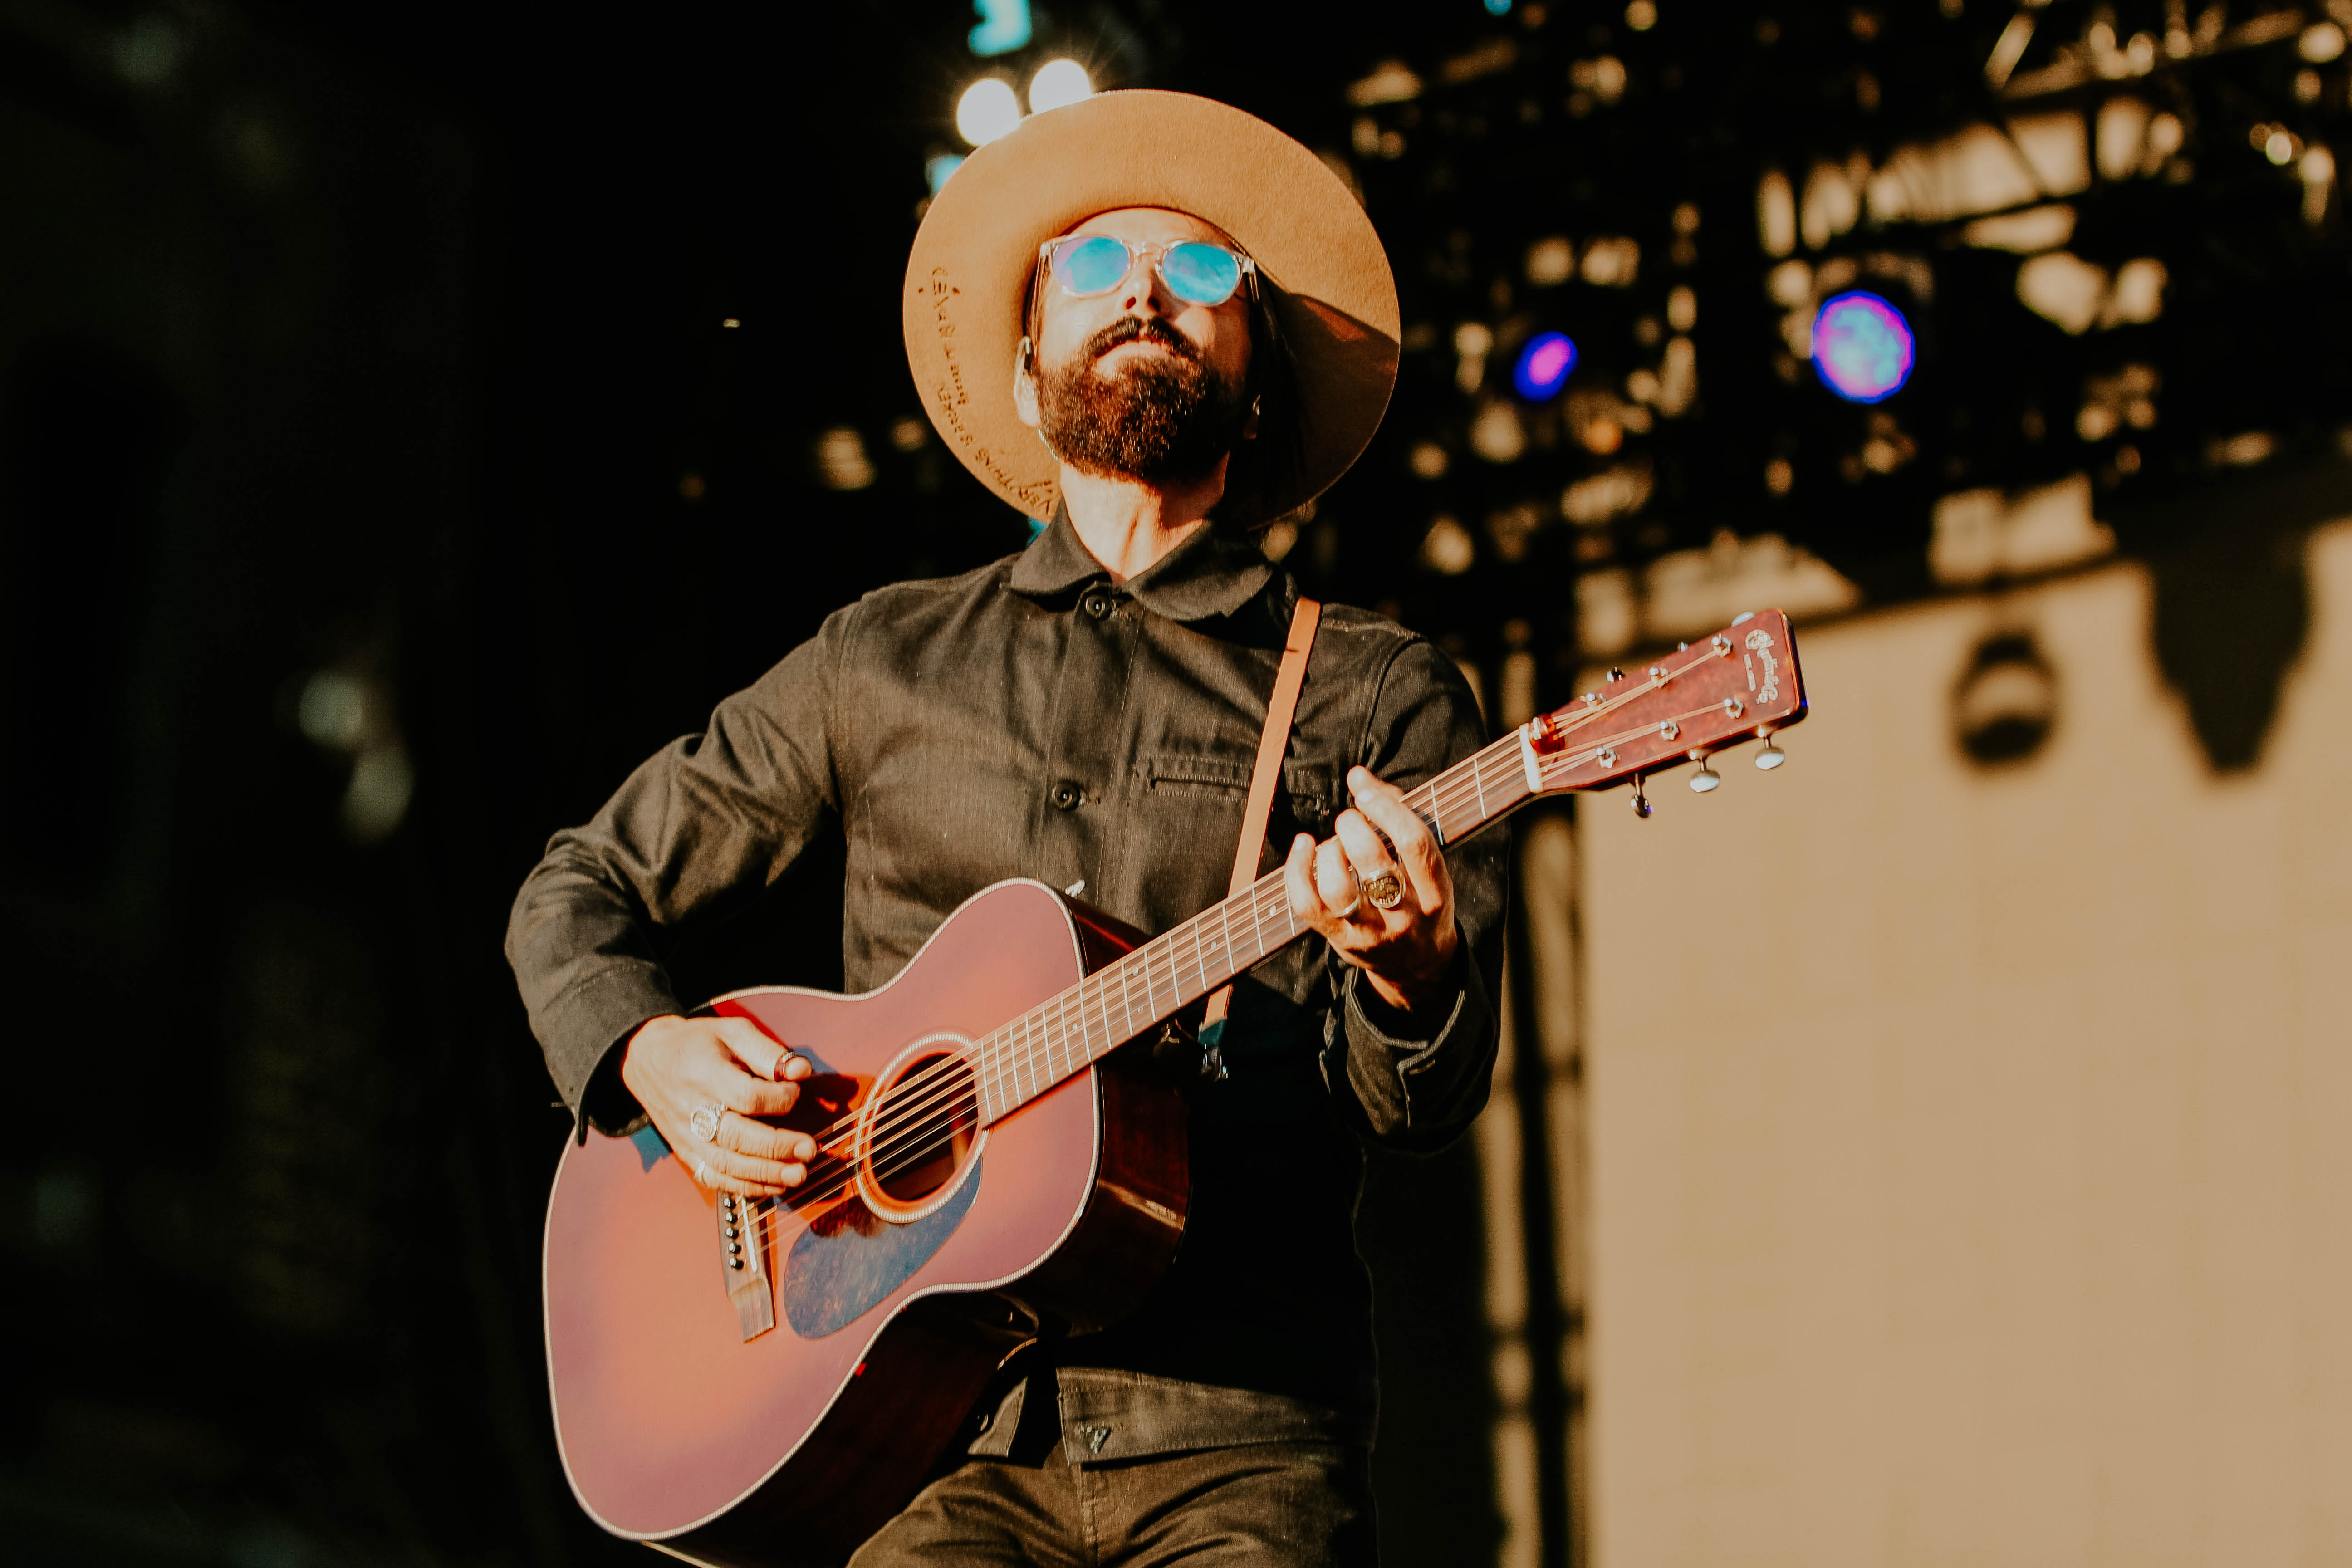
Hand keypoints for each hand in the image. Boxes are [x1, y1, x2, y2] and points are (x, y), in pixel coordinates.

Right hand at [620, 1014, 818, 1195]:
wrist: (648, 1059)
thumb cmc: (695, 1044)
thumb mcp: (732, 1031)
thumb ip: (768, 1051)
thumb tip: (801, 1070)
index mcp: (705, 1075)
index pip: (747, 1096)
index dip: (778, 1099)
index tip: (795, 1092)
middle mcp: (692, 1109)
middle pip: (737, 1136)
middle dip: (777, 1147)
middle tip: (809, 1149)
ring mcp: (687, 1135)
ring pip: (726, 1164)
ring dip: (765, 1174)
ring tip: (797, 1175)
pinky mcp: (685, 1151)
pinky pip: (714, 1176)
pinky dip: (744, 1186)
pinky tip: (772, 1186)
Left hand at [1283, 765, 1459, 1016]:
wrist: (1417, 966)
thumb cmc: (1420, 898)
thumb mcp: (1428, 865)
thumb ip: (1399, 816)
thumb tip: (1359, 776)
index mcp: (1435, 891)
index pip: (1414, 842)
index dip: (1385, 807)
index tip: (1364, 789)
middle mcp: (1404, 915)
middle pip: (1372, 860)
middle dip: (1352, 826)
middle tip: (1349, 820)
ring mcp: (1370, 931)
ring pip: (1338, 887)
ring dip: (1328, 851)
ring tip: (1333, 844)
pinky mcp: (1339, 940)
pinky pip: (1307, 904)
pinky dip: (1297, 870)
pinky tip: (1303, 848)